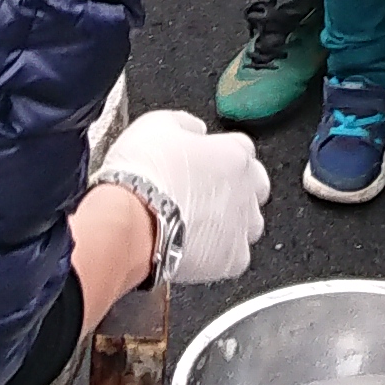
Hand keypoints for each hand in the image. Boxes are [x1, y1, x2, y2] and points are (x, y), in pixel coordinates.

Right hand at [98, 108, 268, 285]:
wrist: (129, 220)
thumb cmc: (140, 175)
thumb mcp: (155, 125)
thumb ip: (184, 124)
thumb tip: (194, 129)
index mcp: (232, 153)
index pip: (241, 148)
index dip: (219, 156)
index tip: (203, 164)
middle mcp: (245, 188)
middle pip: (255, 187)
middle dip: (236, 189)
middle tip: (204, 196)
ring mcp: (241, 225)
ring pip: (250, 224)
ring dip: (231, 224)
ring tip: (197, 227)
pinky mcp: (232, 260)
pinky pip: (235, 258)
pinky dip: (219, 256)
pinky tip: (195, 250)